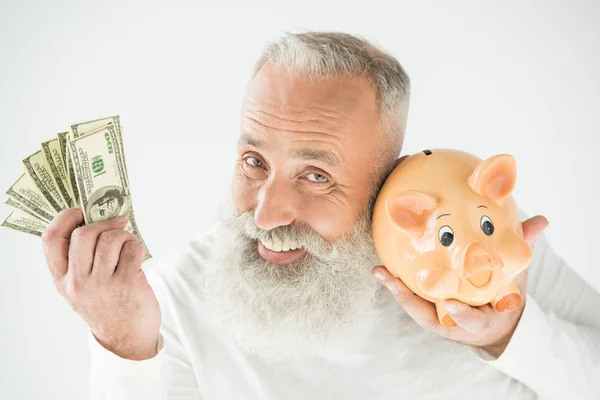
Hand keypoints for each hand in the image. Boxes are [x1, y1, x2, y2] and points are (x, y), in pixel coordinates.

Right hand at [41, 208, 160, 359]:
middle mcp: (77, 282)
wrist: (127, 337)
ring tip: (128, 243)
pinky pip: (131, 248)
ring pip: (110, 238)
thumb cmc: (106, 306)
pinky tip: (137, 255)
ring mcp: (102, 283)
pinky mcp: (126, 282)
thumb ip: (78, 261)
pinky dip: (136, 246)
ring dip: (123, 235)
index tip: (80, 210)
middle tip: (117, 224)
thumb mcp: (80, 288)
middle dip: (103, 223)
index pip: (51, 241)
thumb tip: (93, 221)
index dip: (64, 219)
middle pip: (83, 234)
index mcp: (61, 280)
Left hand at [373, 215, 548, 357]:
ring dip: (395, 288)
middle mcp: (451, 318)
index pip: (469, 318)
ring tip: (379, 271)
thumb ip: (523, 249)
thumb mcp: (515, 279)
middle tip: (390, 281)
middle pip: (426, 313)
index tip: (450, 305)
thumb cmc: (503, 297)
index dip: (459, 314)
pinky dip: (394, 283)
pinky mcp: (424, 308)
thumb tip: (541, 220)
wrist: (495, 322)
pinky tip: (379, 267)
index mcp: (475, 317)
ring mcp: (435, 315)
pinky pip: (407, 296)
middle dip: (409, 299)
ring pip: (412, 304)